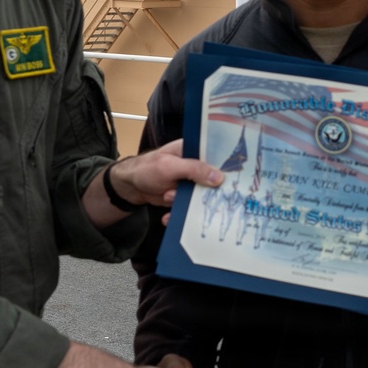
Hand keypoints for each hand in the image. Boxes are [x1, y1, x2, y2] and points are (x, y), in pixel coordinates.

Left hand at [84, 139, 223, 228]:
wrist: (128, 187)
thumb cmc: (147, 168)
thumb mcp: (170, 166)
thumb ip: (194, 169)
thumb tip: (219, 177)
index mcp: (194, 151)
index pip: (217, 157)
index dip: (228, 168)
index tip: (239, 181)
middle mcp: (195, 166)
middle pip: (213, 180)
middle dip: (210, 193)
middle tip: (208, 200)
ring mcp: (189, 183)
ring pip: (201, 196)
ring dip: (189, 203)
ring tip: (170, 197)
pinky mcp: (183, 197)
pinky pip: (188, 207)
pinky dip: (179, 213)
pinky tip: (168, 216)